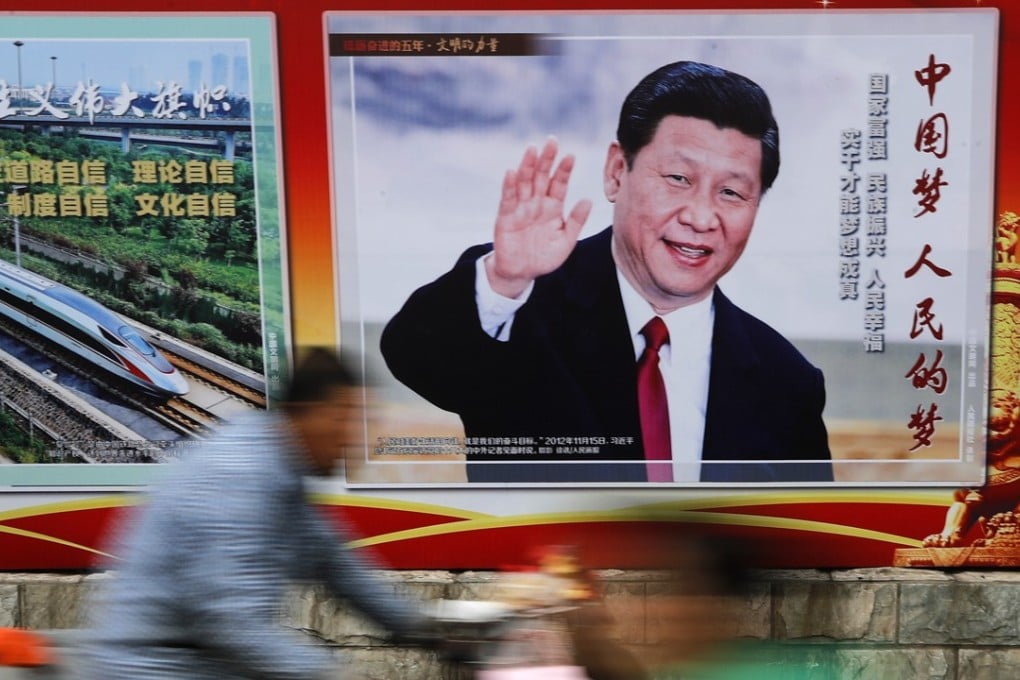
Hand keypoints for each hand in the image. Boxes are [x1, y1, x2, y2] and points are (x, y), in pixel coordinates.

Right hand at [487, 137, 592, 297]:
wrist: (521, 273)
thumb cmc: (544, 257)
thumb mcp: (565, 241)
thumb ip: (575, 221)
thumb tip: (588, 200)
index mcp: (552, 206)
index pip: (559, 183)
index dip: (564, 170)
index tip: (571, 156)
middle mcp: (536, 202)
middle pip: (541, 176)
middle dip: (546, 159)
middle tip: (552, 141)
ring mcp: (520, 208)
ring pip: (524, 182)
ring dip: (527, 165)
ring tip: (532, 149)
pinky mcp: (505, 217)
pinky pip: (507, 199)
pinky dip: (509, 186)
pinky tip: (512, 172)